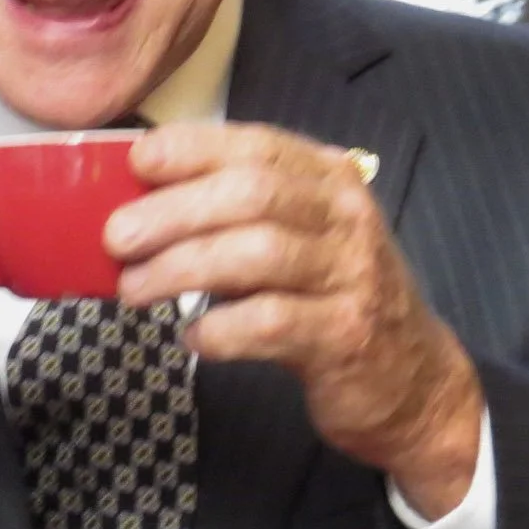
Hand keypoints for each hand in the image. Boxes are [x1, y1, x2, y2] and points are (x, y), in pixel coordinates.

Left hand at [105, 123, 481, 517]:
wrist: (412, 381)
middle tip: (117, 237)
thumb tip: (140, 205)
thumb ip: (240, 215)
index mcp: (330, 180)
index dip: (193, 150)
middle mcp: (347, 218)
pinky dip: (220, 329)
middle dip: (174, 212)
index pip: (258, 147)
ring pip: (257, 254)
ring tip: (134, 289)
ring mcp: (352, 275)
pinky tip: (191, 337)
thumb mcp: (301, 240)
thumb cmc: (334, 299)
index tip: (137, 162)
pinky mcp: (346, 335)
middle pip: (251, 196)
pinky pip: (271, 323)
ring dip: (182, 268)